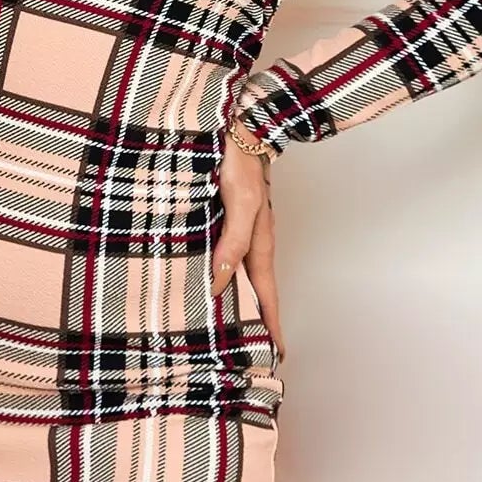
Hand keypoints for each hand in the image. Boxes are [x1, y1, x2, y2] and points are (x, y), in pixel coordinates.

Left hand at [210, 119, 285, 360]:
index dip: (271, 323)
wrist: (234, 128)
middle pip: (253, 288)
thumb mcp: (240, 202)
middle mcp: (249, 240)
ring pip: (236, 273)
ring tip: (229, 327)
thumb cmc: (239, 161)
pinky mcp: (220, 218)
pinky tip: (204, 281)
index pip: (266, 292)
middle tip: (253, 351)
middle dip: (256, 319)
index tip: (276, 353)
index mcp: (259, 241)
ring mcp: (236, 230)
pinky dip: (217, 273)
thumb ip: (232, 241)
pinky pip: (220, 254)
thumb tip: (220, 281)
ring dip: (235, 298)